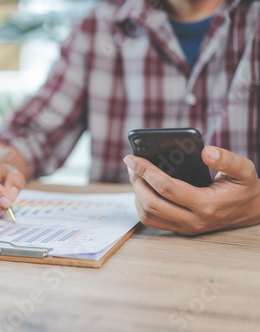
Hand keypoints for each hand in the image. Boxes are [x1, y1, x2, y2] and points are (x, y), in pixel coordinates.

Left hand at [124, 146, 259, 234]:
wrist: (252, 211)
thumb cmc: (244, 187)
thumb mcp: (244, 170)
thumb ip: (227, 159)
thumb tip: (205, 151)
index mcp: (206, 205)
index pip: (166, 187)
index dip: (146, 171)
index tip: (132, 158)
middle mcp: (193, 220)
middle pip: (152, 203)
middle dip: (137, 182)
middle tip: (132, 165)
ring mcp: (185, 228)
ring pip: (148, 215)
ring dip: (136, 195)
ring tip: (136, 175)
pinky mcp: (180, 229)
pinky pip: (152, 221)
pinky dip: (141, 204)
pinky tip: (143, 188)